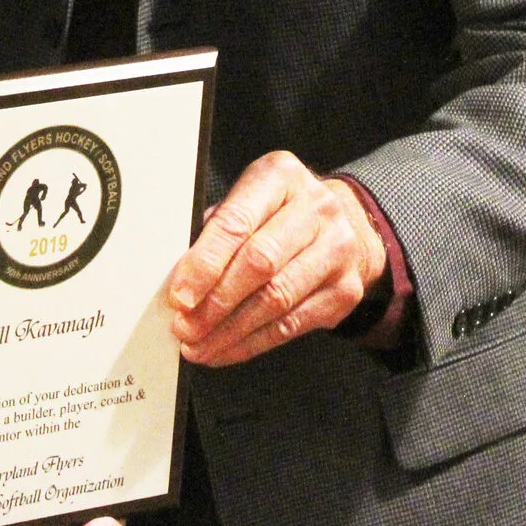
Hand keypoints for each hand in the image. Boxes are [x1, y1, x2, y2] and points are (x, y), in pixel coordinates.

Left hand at [166, 150, 386, 365]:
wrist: (344, 225)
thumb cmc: (279, 214)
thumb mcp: (247, 202)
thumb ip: (216, 233)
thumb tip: (180, 281)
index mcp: (281, 176)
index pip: (237, 222)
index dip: (205, 264)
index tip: (180, 296)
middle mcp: (316, 208)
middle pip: (259, 263)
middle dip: (215, 302)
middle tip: (185, 327)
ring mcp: (337, 249)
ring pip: (276, 299)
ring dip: (230, 330)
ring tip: (199, 346)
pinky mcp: (346, 291)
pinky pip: (291, 325)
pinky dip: (252, 343)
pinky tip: (226, 349)